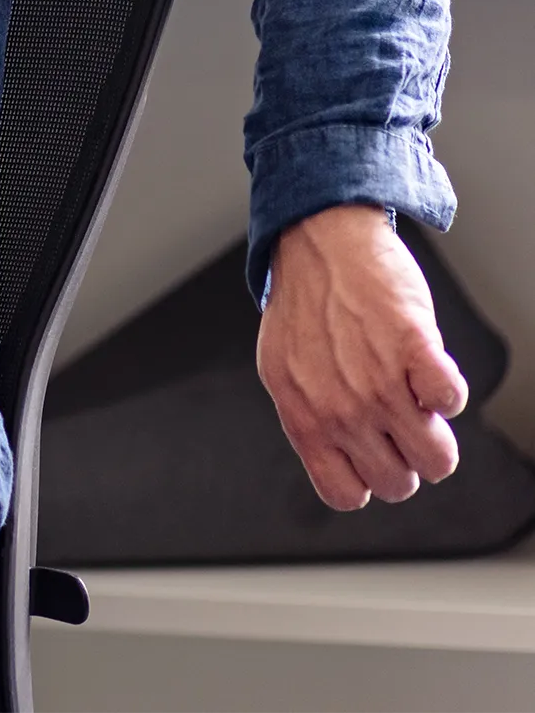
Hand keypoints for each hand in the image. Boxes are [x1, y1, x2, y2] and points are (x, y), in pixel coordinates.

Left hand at [257, 203, 470, 508]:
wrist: (320, 244)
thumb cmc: (305, 305)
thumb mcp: (285, 371)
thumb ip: (310, 417)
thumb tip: (337, 459)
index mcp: (305, 417)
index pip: (346, 495)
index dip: (366, 480)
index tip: (372, 455)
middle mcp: (341, 408)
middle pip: (398, 485)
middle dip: (406, 461)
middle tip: (399, 423)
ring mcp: (379, 382)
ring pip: (437, 458)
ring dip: (436, 433)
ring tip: (417, 399)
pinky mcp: (415, 350)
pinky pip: (453, 401)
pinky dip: (450, 388)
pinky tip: (427, 367)